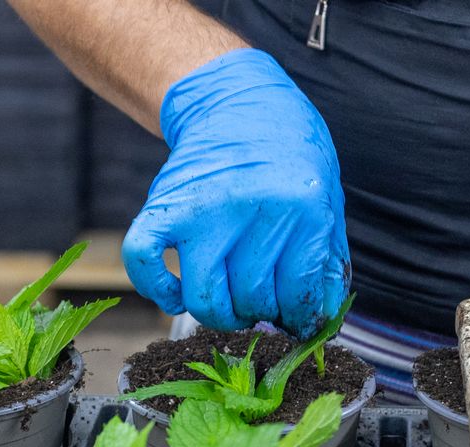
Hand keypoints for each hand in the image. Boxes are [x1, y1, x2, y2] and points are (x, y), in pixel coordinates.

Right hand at [122, 48, 349, 339]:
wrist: (237, 101)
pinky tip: (177, 294)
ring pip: (204, 299)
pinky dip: (157, 289)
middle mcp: (251, 208)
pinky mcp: (163, 206)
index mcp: (301, 207)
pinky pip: (145, 262)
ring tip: (230, 301)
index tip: (295, 319)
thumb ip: (324, 261)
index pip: (298, 294)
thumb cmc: (288, 156)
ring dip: (218, 313)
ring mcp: (202, 208)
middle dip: (260, 313)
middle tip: (261, 300)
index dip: (299, 318)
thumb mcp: (325, 199)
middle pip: (251, 301)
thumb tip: (319, 322)